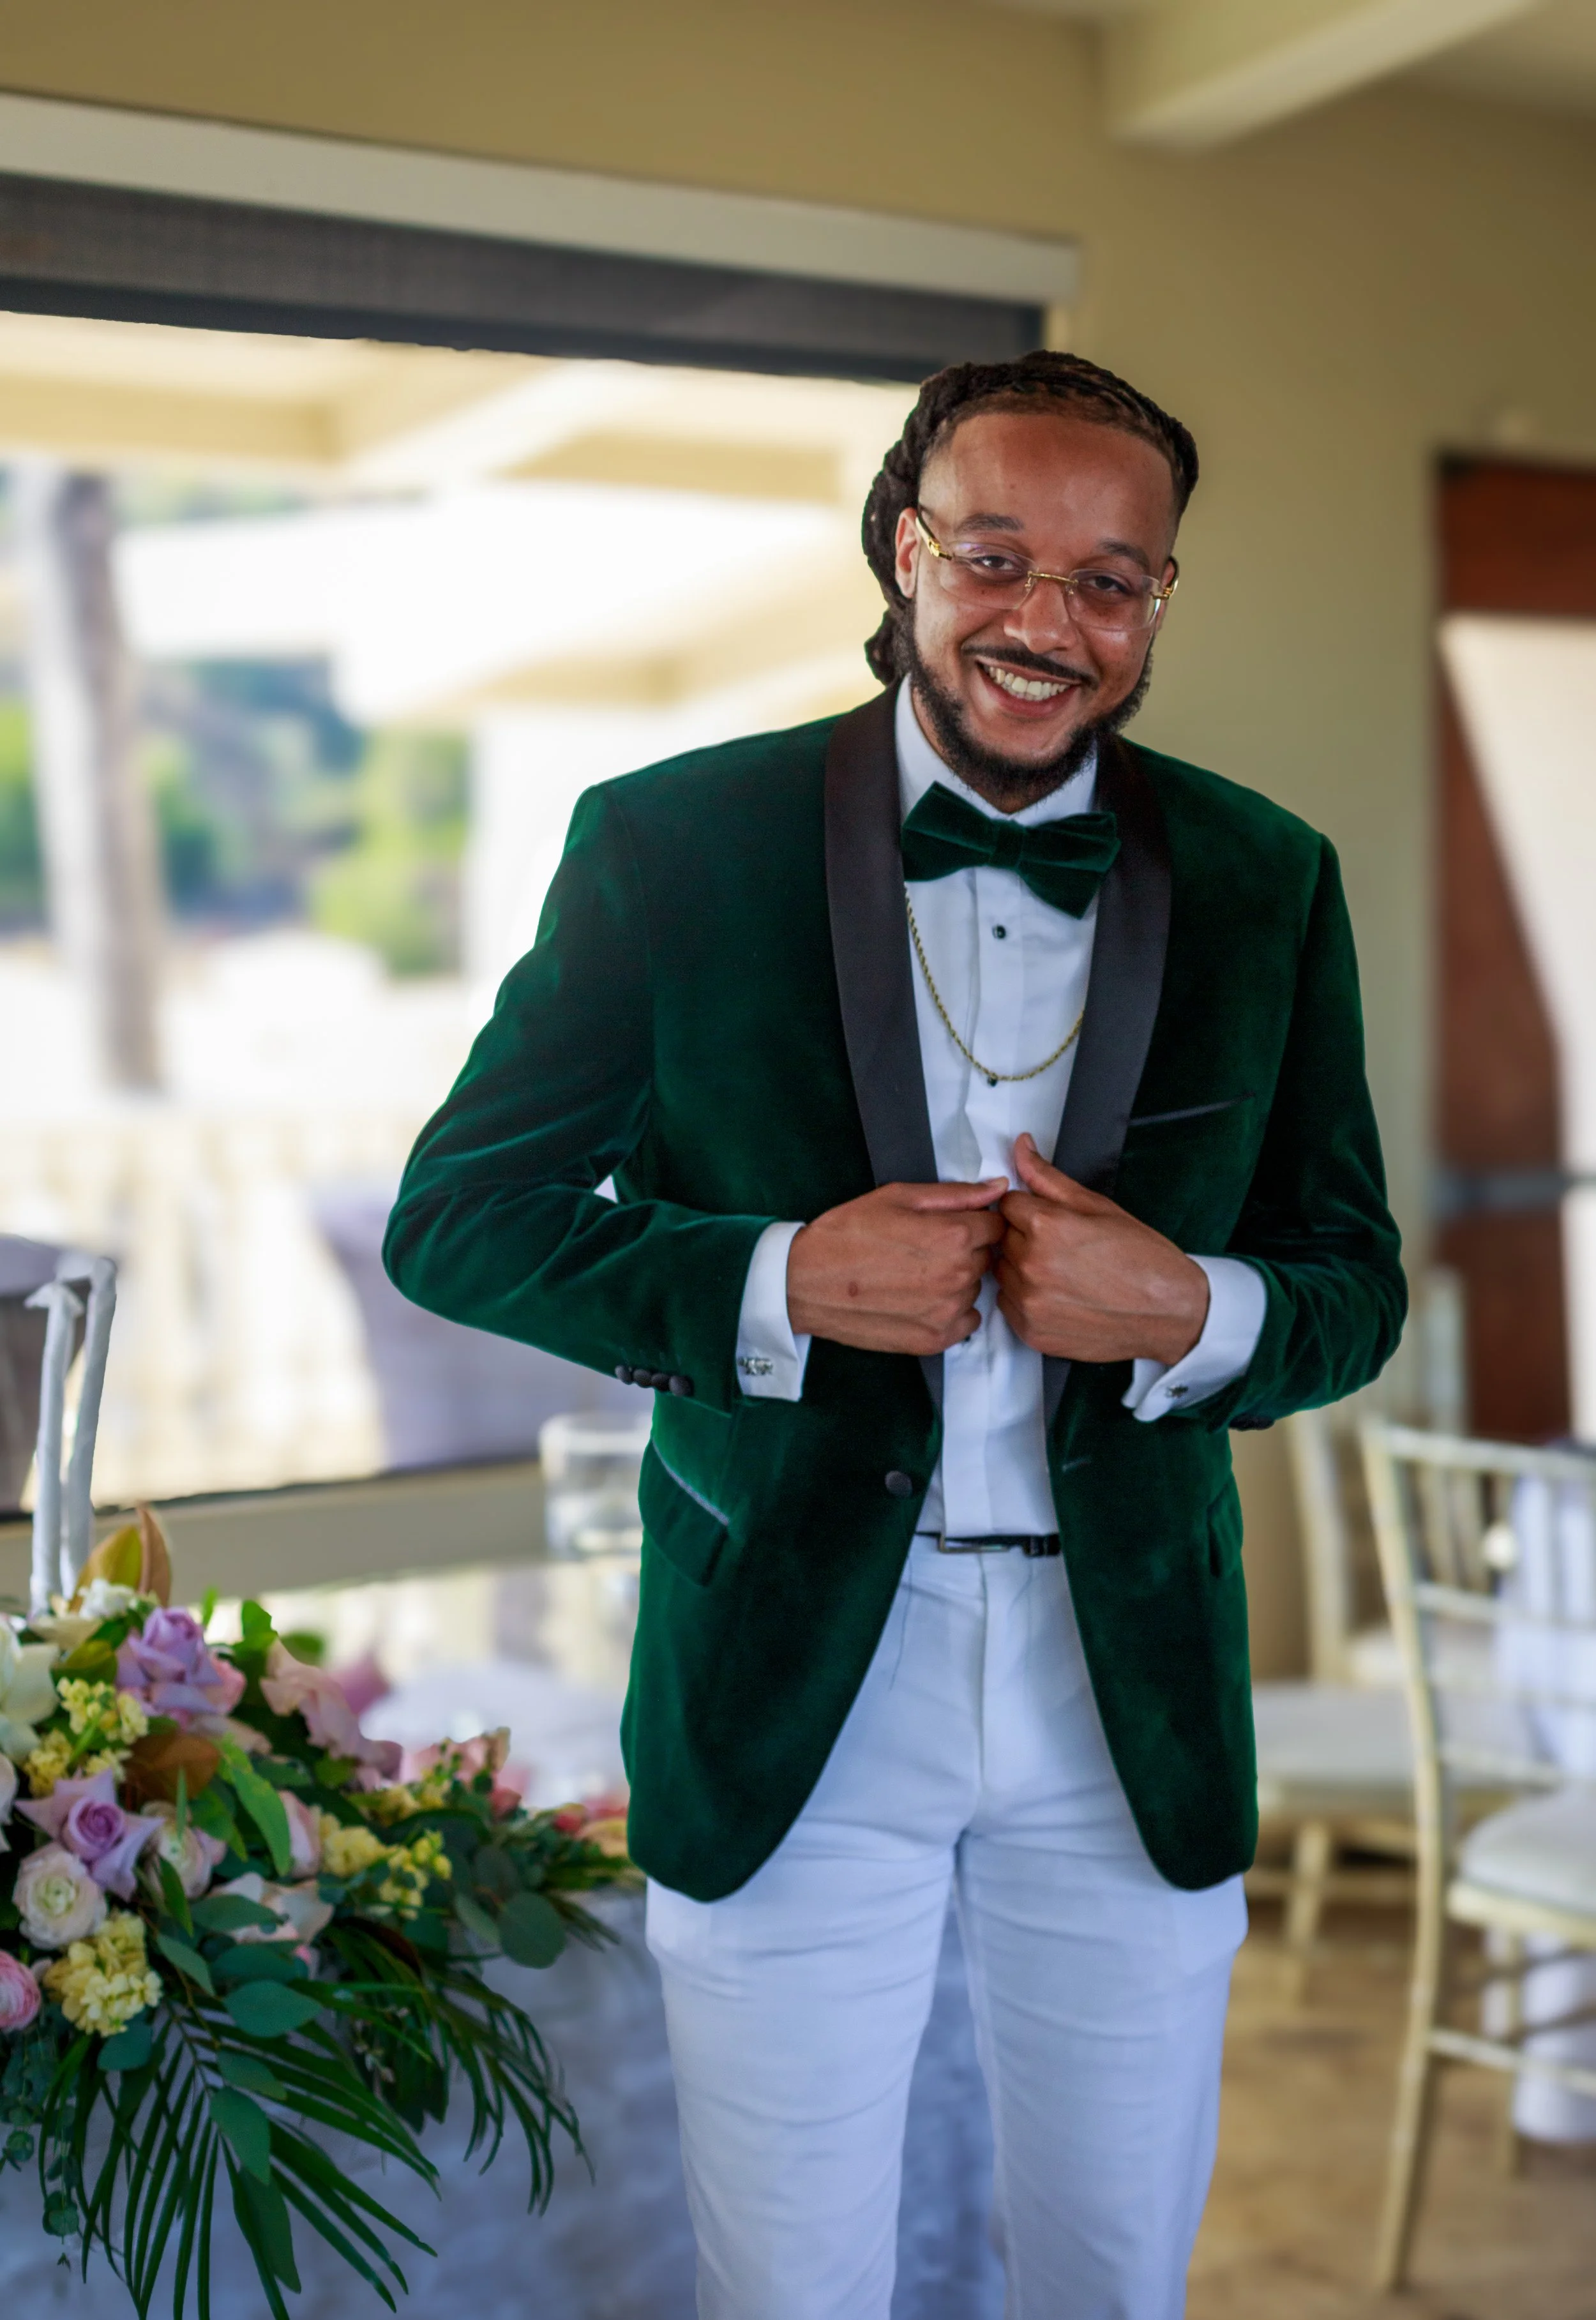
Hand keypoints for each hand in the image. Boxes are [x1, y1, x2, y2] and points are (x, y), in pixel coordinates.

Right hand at [787, 1179, 1006, 1354]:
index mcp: (954, 1234)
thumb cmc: (848, 1233)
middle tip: (923, 1249)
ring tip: (914, 1275)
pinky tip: (918, 1300)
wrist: (806, 1282)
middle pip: (987, 1258)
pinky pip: (966, 1322)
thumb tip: (998, 1187)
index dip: (976, 1222)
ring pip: (974, 1289)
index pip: (996, 1226)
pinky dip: (950, 1311)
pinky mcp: (935, 1340)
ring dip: (956, 1281)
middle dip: (965, 1250)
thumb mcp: (899, 1197)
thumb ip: (956, 1193)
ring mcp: (948, 1311)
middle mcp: (958, 1275)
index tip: (951, 1225)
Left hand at [994, 1134, 1208, 1364]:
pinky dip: (1027, 1298)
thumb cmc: (1141, 1259)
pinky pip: (1008, 1304)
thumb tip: (1021, 1147)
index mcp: (1046, 1226)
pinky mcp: (1030, 1331)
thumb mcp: (1097, 1206)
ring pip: (1003, 1271)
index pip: (1008, 1203)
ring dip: (1023, 1268)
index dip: (1031, 1209)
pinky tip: (1060, 1296)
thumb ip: (1048, 1177)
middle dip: (1026, 1237)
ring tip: (1064, 1273)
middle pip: (1003, 1237)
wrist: (1168, 1312)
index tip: (1054, 1221)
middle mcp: (1031, 1264)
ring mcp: (1029, 1302)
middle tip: (1065, 1249)